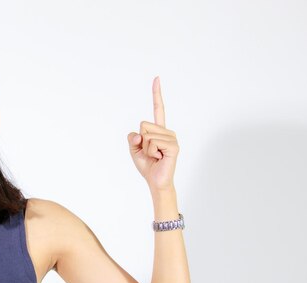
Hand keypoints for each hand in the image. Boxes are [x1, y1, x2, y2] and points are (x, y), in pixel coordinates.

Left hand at [127, 76, 178, 190]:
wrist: (156, 181)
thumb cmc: (147, 165)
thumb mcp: (134, 149)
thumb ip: (133, 138)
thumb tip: (139, 134)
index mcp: (158, 130)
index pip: (158, 109)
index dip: (157, 94)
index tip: (157, 78)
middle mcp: (167, 131)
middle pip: (143, 125)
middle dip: (141, 141)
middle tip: (151, 153)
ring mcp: (172, 138)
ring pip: (147, 135)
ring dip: (146, 149)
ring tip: (155, 156)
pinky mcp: (173, 146)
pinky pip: (153, 143)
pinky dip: (151, 152)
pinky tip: (159, 158)